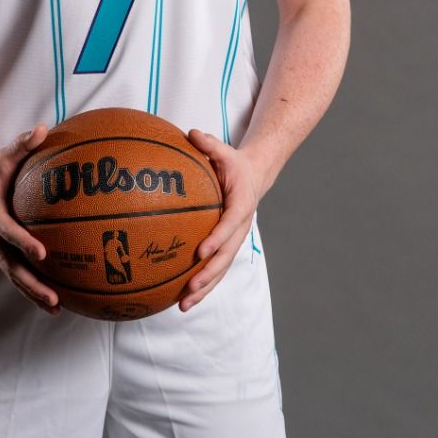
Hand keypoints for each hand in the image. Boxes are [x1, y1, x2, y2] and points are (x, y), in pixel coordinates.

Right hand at [0, 123, 57, 314]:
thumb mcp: (4, 154)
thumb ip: (22, 143)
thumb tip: (43, 128)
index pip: (8, 231)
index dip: (24, 242)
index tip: (42, 253)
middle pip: (11, 266)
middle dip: (31, 284)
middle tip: (54, 298)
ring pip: (14, 275)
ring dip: (33, 293)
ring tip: (57, 308)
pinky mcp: (2, 251)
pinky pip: (18, 272)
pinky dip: (33, 287)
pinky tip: (55, 300)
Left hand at [179, 129, 267, 311]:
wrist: (255, 176)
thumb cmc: (234, 164)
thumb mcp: (225, 150)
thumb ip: (209, 144)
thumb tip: (191, 133)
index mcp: (241, 203)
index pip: (230, 223)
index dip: (217, 238)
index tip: (201, 251)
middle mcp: (240, 226)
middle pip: (226, 255)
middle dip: (208, 274)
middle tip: (189, 288)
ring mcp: (235, 239)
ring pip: (221, 268)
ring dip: (204, 288)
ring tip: (183, 305)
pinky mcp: (227, 246)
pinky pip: (216, 268)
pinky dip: (202, 285)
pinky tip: (183, 300)